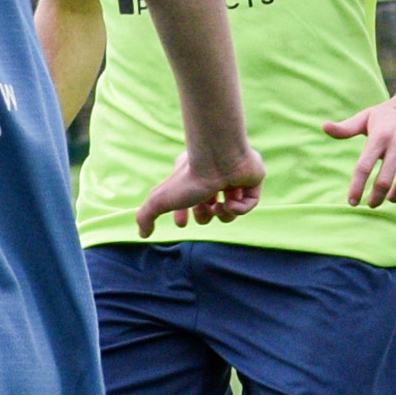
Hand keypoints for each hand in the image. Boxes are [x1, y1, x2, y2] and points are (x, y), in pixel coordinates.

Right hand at [134, 143, 264, 237]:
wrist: (219, 160)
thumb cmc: (190, 178)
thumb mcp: (159, 200)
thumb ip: (146, 217)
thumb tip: (143, 234)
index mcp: (193, 174)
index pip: (188, 197)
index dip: (184, 214)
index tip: (182, 224)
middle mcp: (214, 173)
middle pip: (209, 205)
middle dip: (205, 216)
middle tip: (203, 212)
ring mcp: (235, 176)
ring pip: (231, 207)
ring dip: (223, 215)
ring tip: (219, 208)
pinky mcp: (253, 179)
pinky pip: (249, 202)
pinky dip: (240, 209)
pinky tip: (230, 204)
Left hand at [323, 83, 395, 206]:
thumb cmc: (389, 113)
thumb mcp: (367, 117)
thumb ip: (346, 128)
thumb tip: (323, 127)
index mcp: (380, 136)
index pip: (364, 167)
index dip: (356, 188)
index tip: (352, 201)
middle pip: (384, 181)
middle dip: (375, 198)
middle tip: (371, 204)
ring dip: (395, 197)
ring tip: (389, 197)